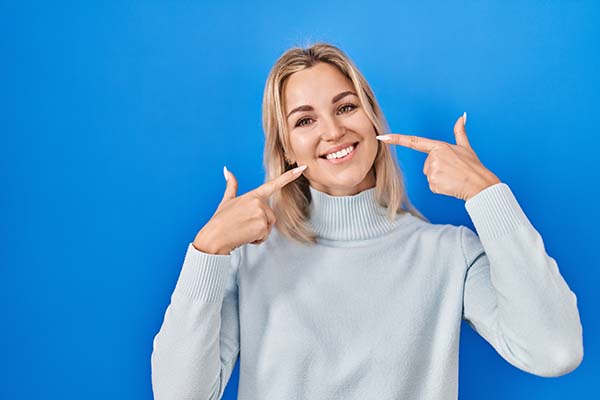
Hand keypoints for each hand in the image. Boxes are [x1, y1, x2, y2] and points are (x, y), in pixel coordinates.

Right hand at [193, 165, 307, 254]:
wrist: (215, 237)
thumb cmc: (220, 220)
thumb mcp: (226, 200)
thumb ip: (231, 185)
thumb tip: (227, 170)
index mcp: (253, 195)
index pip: (274, 184)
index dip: (289, 176)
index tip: (303, 168)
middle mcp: (259, 203)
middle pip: (271, 216)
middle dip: (260, 224)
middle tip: (244, 225)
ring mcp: (261, 214)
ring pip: (269, 226)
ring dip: (258, 232)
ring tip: (243, 230)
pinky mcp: (262, 226)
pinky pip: (265, 235)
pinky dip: (257, 239)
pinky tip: (245, 236)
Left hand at [376, 113, 500, 200]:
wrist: (480, 184)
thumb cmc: (473, 167)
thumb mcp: (466, 147)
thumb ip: (460, 132)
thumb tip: (462, 116)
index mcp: (439, 146)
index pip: (414, 142)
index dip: (396, 139)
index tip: (382, 137)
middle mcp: (434, 156)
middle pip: (426, 165)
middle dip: (437, 169)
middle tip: (452, 171)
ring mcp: (433, 169)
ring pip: (429, 176)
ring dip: (439, 179)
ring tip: (453, 177)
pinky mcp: (433, 182)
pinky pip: (431, 186)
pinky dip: (440, 188)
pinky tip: (450, 185)